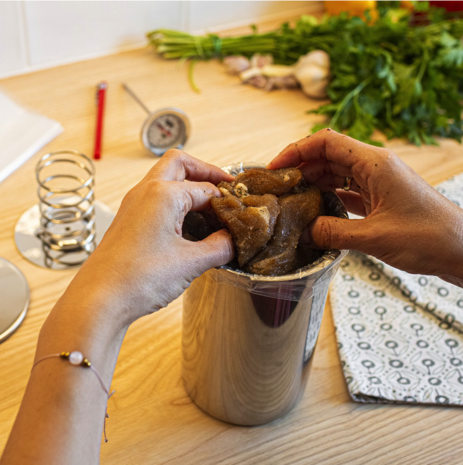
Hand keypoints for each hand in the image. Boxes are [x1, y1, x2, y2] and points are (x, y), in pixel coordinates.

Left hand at [63, 150, 233, 323]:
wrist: (100, 299)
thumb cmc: (139, 278)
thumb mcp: (191, 262)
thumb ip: (220, 247)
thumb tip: (233, 240)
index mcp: (163, 194)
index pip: (206, 188)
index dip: (226, 200)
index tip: (239, 213)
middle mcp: (146, 192)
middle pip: (180, 164)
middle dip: (206, 172)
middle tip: (225, 187)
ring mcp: (134, 205)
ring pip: (165, 180)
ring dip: (189, 187)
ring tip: (209, 209)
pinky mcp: (129, 220)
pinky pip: (156, 199)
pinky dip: (176, 203)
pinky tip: (188, 227)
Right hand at [268, 129, 462, 285]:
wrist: (462, 249)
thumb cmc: (429, 236)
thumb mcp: (374, 237)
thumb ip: (332, 233)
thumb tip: (301, 232)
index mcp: (374, 163)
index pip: (326, 142)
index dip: (296, 150)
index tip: (275, 167)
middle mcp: (375, 167)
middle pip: (328, 156)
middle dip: (301, 168)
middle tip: (278, 187)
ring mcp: (378, 182)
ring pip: (336, 173)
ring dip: (313, 183)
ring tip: (291, 199)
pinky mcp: (380, 199)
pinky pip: (347, 191)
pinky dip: (328, 197)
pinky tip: (315, 210)